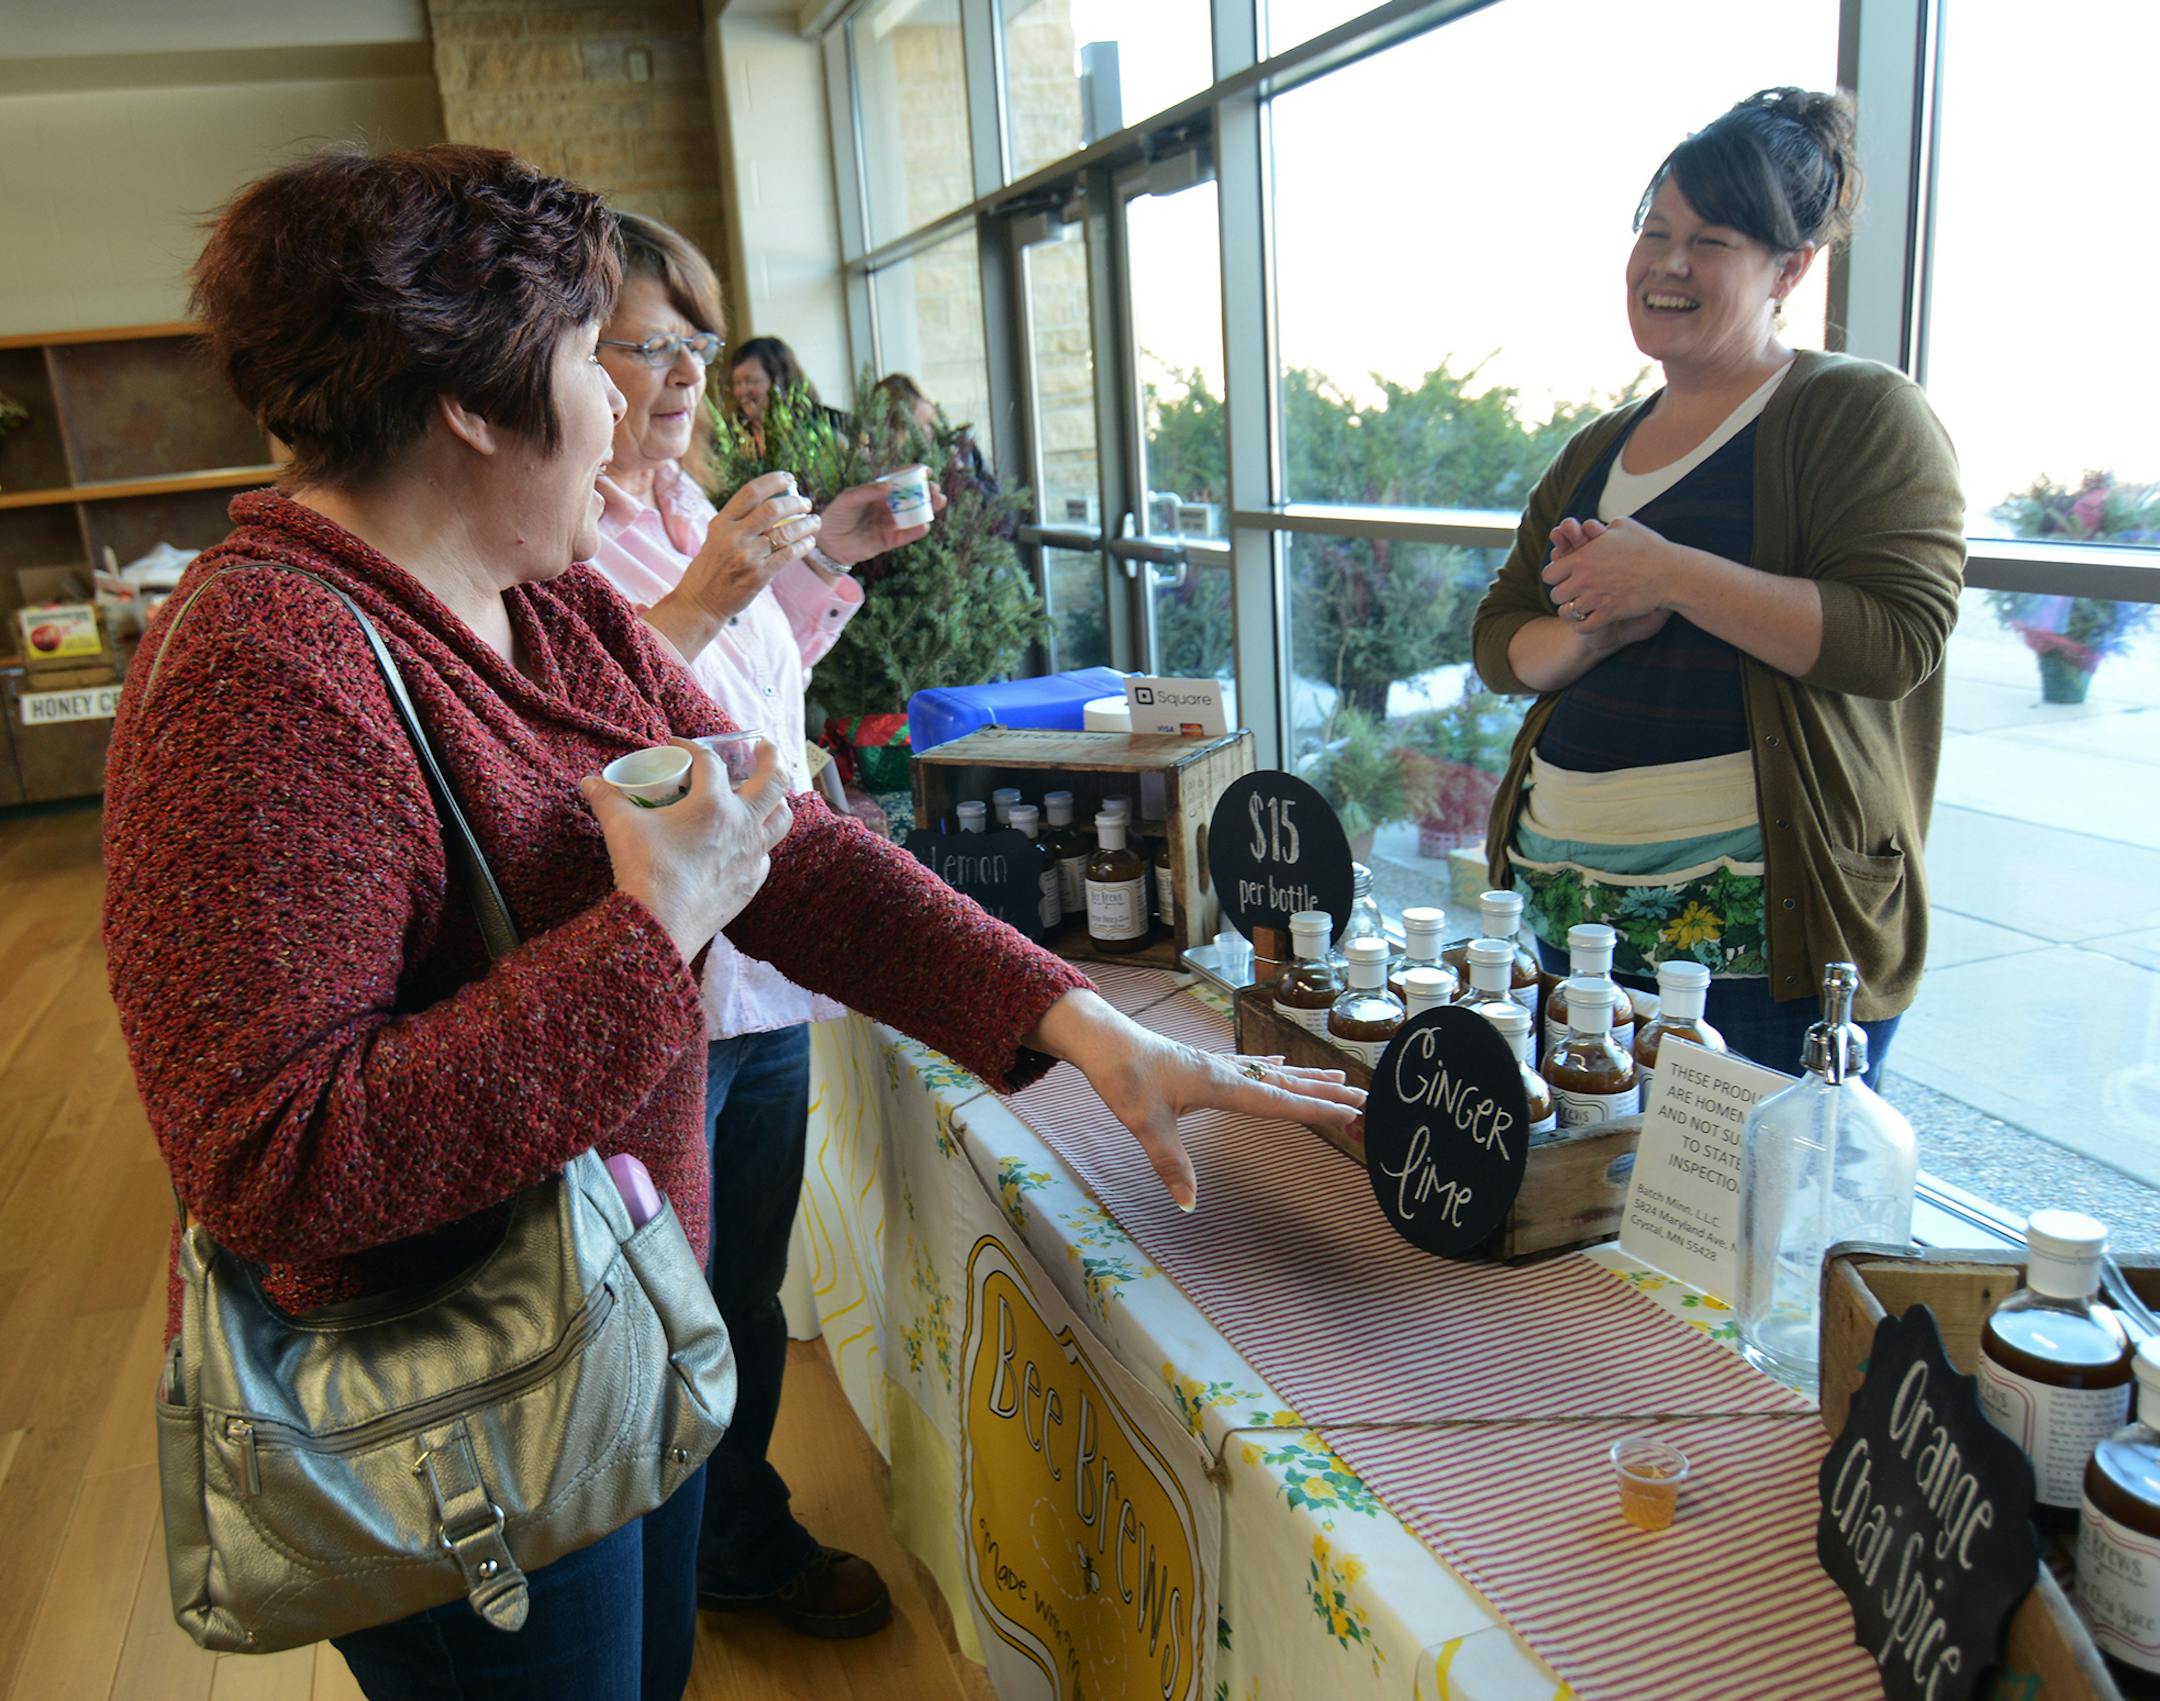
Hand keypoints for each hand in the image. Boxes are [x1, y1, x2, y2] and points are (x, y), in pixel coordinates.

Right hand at [580, 738, 793, 964]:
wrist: (661, 924)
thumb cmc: (644, 869)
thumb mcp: (620, 827)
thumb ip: (606, 799)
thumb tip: (589, 782)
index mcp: (713, 804)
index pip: (709, 761)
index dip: (691, 746)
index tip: (677, 746)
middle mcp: (742, 824)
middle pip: (774, 779)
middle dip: (771, 755)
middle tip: (764, 745)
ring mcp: (752, 854)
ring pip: (782, 818)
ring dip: (777, 800)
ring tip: (768, 793)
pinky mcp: (752, 882)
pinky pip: (766, 854)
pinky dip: (760, 842)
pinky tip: (747, 842)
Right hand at [672, 472, 819, 623]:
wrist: (700, 602)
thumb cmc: (711, 568)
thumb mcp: (716, 538)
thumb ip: (738, 521)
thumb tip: (772, 502)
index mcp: (721, 522)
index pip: (751, 492)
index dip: (773, 481)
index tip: (790, 478)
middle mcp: (733, 536)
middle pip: (772, 509)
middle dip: (795, 502)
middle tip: (807, 503)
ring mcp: (746, 556)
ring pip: (785, 532)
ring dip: (806, 524)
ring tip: (815, 521)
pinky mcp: (758, 575)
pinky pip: (788, 555)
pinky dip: (803, 546)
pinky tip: (809, 541)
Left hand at [815, 470, 947, 566]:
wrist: (828, 542)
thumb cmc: (836, 515)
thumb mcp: (848, 498)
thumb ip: (867, 491)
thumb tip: (889, 485)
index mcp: (879, 492)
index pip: (899, 481)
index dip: (914, 474)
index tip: (926, 470)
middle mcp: (888, 507)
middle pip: (912, 498)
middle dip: (927, 492)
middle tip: (935, 489)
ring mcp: (890, 524)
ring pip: (914, 516)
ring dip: (928, 509)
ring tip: (939, 502)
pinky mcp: (889, 540)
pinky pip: (906, 535)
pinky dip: (916, 531)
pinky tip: (924, 525)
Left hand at [1026, 991, 1364, 1209]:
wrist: (1103, 1040)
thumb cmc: (1123, 1078)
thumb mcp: (1145, 1124)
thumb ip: (1170, 1163)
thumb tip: (1190, 1203)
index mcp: (1222, 1085)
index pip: (1279, 1101)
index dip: (1316, 1109)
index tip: (1352, 1113)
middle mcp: (1226, 1072)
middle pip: (1287, 1084)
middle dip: (1326, 1093)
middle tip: (1366, 1097)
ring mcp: (1216, 1066)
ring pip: (1272, 1073)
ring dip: (1306, 1078)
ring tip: (1338, 1079)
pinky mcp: (1203, 1065)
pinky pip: (1251, 1066)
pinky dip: (1273, 1067)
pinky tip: (1279, 1062)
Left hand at [1540, 515, 1678, 631]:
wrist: (1670, 573)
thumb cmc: (1649, 547)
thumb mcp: (1624, 526)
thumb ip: (1601, 528)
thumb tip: (1591, 526)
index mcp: (1582, 557)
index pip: (1548, 574)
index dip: (1556, 576)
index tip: (1567, 577)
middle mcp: (1584, 579)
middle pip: (1555, 595)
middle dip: (1564, 594)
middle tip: (1576, 593)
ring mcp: (1595, 598)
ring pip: (1566, 612)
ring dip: (1573, 611)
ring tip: (1583, 607)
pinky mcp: (1608, 614)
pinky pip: (1582, 627)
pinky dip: (1583, 626)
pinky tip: (1591, 620)